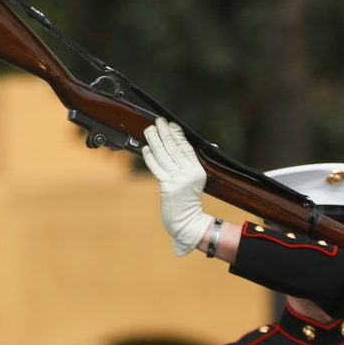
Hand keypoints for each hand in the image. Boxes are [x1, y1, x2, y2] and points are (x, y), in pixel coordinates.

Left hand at [142, 117, 212, 254]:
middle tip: (159, 121)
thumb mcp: (193, 182)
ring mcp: (177, 180)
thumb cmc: (188, 203)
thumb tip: (174, 147)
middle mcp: (188, 174)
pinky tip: (146, 148)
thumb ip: (186, 166)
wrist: (187, 223)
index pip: (186, 147)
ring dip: (155, 140)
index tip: (171, 124)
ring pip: (164, 155)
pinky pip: (157, 168)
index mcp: (197, 171)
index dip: (177, 134)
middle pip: (174, 148)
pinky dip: (150, 157)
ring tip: (150, 129)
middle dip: (165, 132)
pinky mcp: (167, 187)